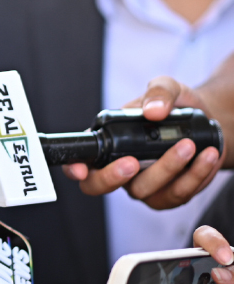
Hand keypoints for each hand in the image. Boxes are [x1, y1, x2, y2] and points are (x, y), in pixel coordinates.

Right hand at [62, 75, 223, 208]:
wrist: (210, 122)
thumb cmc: (177, 106)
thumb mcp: (168, 88)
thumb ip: (158, 92)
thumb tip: (152, 111)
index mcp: (107, 142)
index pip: (80, 159)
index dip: (73, 167)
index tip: (80, 169)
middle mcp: (118, 167)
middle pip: (98, 186)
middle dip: (112, 178)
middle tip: (134, 162)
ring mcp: (142, 185)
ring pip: (143, 190)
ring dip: (167, 170)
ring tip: (189, 145)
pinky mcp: (168, 196)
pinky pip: (175, 195)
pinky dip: (193, 177)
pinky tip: (206, 157)